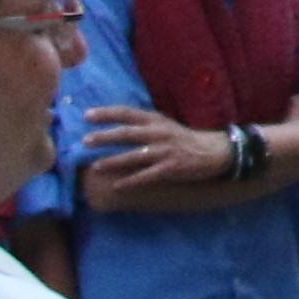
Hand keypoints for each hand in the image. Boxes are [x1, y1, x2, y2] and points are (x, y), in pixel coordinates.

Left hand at [78, 106, 227, 201]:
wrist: (213, 151)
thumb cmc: (184, 139)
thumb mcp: (164, 125)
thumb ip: (143, 125)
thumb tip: (115, 127)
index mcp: (156, 120)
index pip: (126, 112)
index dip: (106, 113)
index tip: (87, 115)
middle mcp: (158, 133)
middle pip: (126, 133)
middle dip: (104, 137)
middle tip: (84, 141)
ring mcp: (164, 151)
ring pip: (133, 156)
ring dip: (113, 161)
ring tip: (95, 166)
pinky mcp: (170, 168)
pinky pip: (146, 176)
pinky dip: (130, 181)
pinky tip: (117, 186)